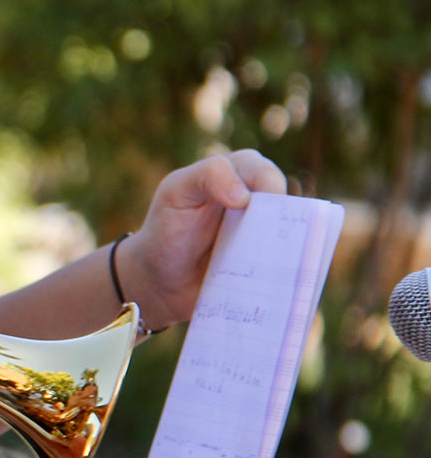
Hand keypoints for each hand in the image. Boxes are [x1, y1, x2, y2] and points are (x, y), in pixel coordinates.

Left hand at [119, 150, 287, 327]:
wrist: (160, 279)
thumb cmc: (166, 228)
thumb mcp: (175, 192)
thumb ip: (207, 176)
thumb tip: (245, 196)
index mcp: (239, 176)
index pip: (263, 172)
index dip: (264, 184)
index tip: (243, 204)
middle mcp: (261, 204)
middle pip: (289, 204)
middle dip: (285, 220)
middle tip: (270, 240)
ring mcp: (269, 236)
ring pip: (298, 237)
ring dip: (292, 250)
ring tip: (274, 266)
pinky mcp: (270, 266)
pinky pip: (291, 267)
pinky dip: (291, 274)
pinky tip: (280, 285)